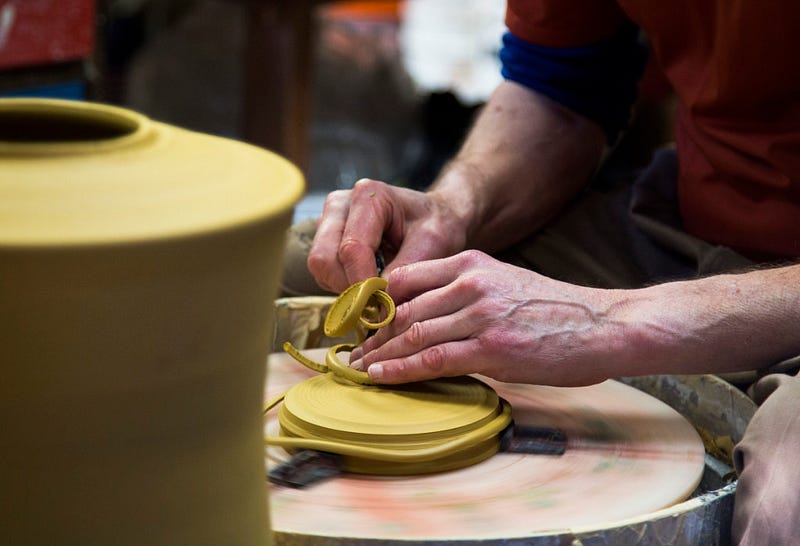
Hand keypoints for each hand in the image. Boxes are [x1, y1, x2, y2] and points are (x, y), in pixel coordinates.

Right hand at [307, 178, 467, 292]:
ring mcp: (328, 221)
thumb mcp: (432, 246)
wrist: (435, 218)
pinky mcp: (325, 240)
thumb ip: (403, 273)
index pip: (352, 248)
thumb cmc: (437, 226)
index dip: (363, 285)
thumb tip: (378, 306)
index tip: (382, 309)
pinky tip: (370, 284)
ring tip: (379, 292)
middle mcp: (340, 205)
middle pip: (324, 259)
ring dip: (346, 290)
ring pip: (320, 269)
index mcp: (368, 197)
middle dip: (351, 289)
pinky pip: (323, 274)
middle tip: (380, 305)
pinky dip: (344, 287)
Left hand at [349, 250, 624, 386]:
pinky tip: (380, 375)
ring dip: (379, 353)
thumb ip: (466, 293)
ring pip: (411, 333)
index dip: (377, 302)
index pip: (405, 278)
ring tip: (358, 368)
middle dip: (372, 333)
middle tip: (351, 351)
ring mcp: (480, 314)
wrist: (604, 326)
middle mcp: (470, 283)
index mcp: (471, 263)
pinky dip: (400, 369)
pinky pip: (432, 359)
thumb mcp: (505, 283)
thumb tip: (429, 316)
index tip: (362, 322)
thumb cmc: (555, 310)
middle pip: (403, 307)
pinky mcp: (491, 348)